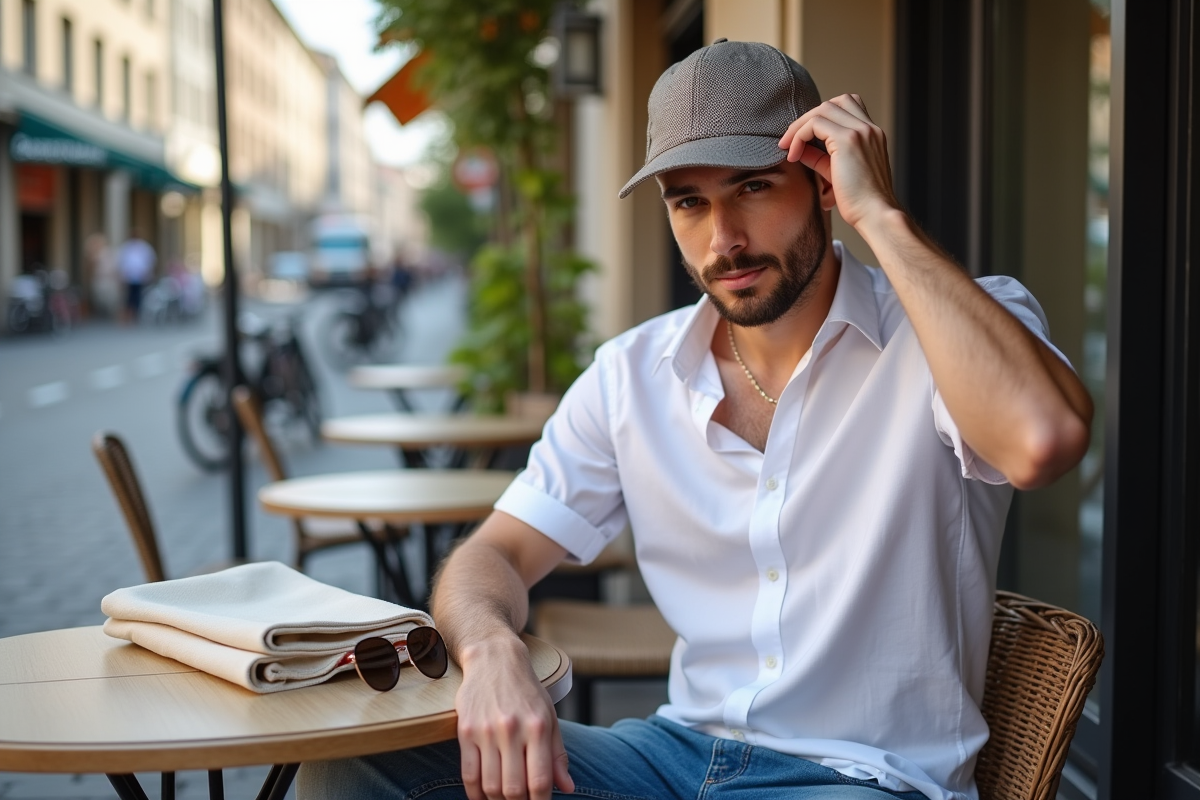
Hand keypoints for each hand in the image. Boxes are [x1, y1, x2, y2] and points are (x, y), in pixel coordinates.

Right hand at [456, 638, 574, 799]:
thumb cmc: (526, 691)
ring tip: (504, 799)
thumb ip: (557, 755)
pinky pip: (468, 774)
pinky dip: (475, 793)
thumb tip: (567, 788)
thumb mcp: (549, 717)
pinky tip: (483, 796)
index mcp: (537, 727)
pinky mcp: (465, 730)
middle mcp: (512, 730)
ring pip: (490, 785)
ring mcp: (486, 731)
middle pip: (513, 789)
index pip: (539, 781)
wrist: (494, 659)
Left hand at [778, 94, 899, 228]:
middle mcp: (869, 128)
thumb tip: (799, 149)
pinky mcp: (848, 139)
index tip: (805, 139)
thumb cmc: (859, 202)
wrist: (875, 214)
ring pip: (823, 109)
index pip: (848, 107)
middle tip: (789, 141)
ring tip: (788, 147)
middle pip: (835, 102)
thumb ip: (820, 157)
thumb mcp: (836, 173)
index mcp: (872, 134)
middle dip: (808, 118)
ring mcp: (861, 131)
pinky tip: (793, 154)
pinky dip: (799, 136)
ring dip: (800, 125)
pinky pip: (815, 124)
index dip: (822, 117)